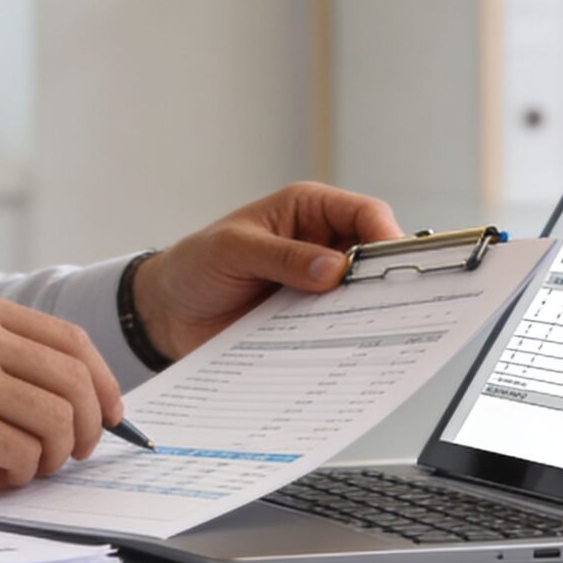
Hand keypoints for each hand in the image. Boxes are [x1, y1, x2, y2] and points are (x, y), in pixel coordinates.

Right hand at [0, 289, 126, 491]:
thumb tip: (63, 393)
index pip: (69, 340)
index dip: (102, 382)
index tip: (107, 416)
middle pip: (75, 378)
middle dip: (91, 424)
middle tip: (74, 453)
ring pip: (57, 418)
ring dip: (54, 454)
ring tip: (25, 467)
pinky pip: (23, 451)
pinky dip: (22, 472)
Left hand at [132, 182, 401, 361]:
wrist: (166, 313)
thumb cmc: (194, 265)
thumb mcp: (232, 250)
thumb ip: (281, 257)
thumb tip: (333, 268)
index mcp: (307, 210)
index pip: (365, 213)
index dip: (386, 234)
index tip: (395, 265)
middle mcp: (319, 246)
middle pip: (373, 257)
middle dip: (385, 279)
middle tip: (396, 304)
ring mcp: (316, 287)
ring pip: (360, 298)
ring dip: (366, 313)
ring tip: (374, 333)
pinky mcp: (306, 321)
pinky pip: (336, 329)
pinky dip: (343, 339)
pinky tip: (346, 351)